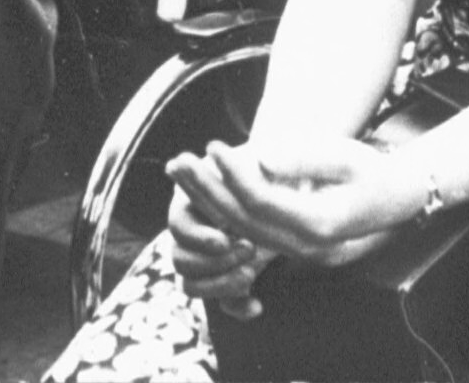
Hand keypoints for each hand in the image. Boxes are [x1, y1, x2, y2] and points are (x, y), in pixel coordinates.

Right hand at [165, 170, 274, 317]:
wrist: (291, 194)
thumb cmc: (273, 172)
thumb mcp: (265, 162)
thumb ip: (253, 162)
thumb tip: (227, 162)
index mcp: (192, 204)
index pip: (177, 226)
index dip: (198, 236)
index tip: (225, 239)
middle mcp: (193, 236)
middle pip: (180, 260)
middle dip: (212, 261)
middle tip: (249, 250)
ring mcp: (208, 261)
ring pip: (192, 285)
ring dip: (219, 283)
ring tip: (251, 273)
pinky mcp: (228, 280)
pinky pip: (222, 304)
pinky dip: (238, 307)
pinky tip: (258, 305)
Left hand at [168, 136, 417, 266]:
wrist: (399, 200)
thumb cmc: (375, 172)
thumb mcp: (346, 156)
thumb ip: (303, 160)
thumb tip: (262, 160)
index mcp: (320, 225)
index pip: (264, 203)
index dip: (234, 175)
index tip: (214, 147)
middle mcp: (306, 246)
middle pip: (245, 222)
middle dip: (209, 191)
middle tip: (180, 161)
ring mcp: (298, 252)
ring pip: (243, 230)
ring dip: (209, 202)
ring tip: (182, 173)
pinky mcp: (292, 246)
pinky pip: (252, 232)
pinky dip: (225, 212)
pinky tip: (204, 191)